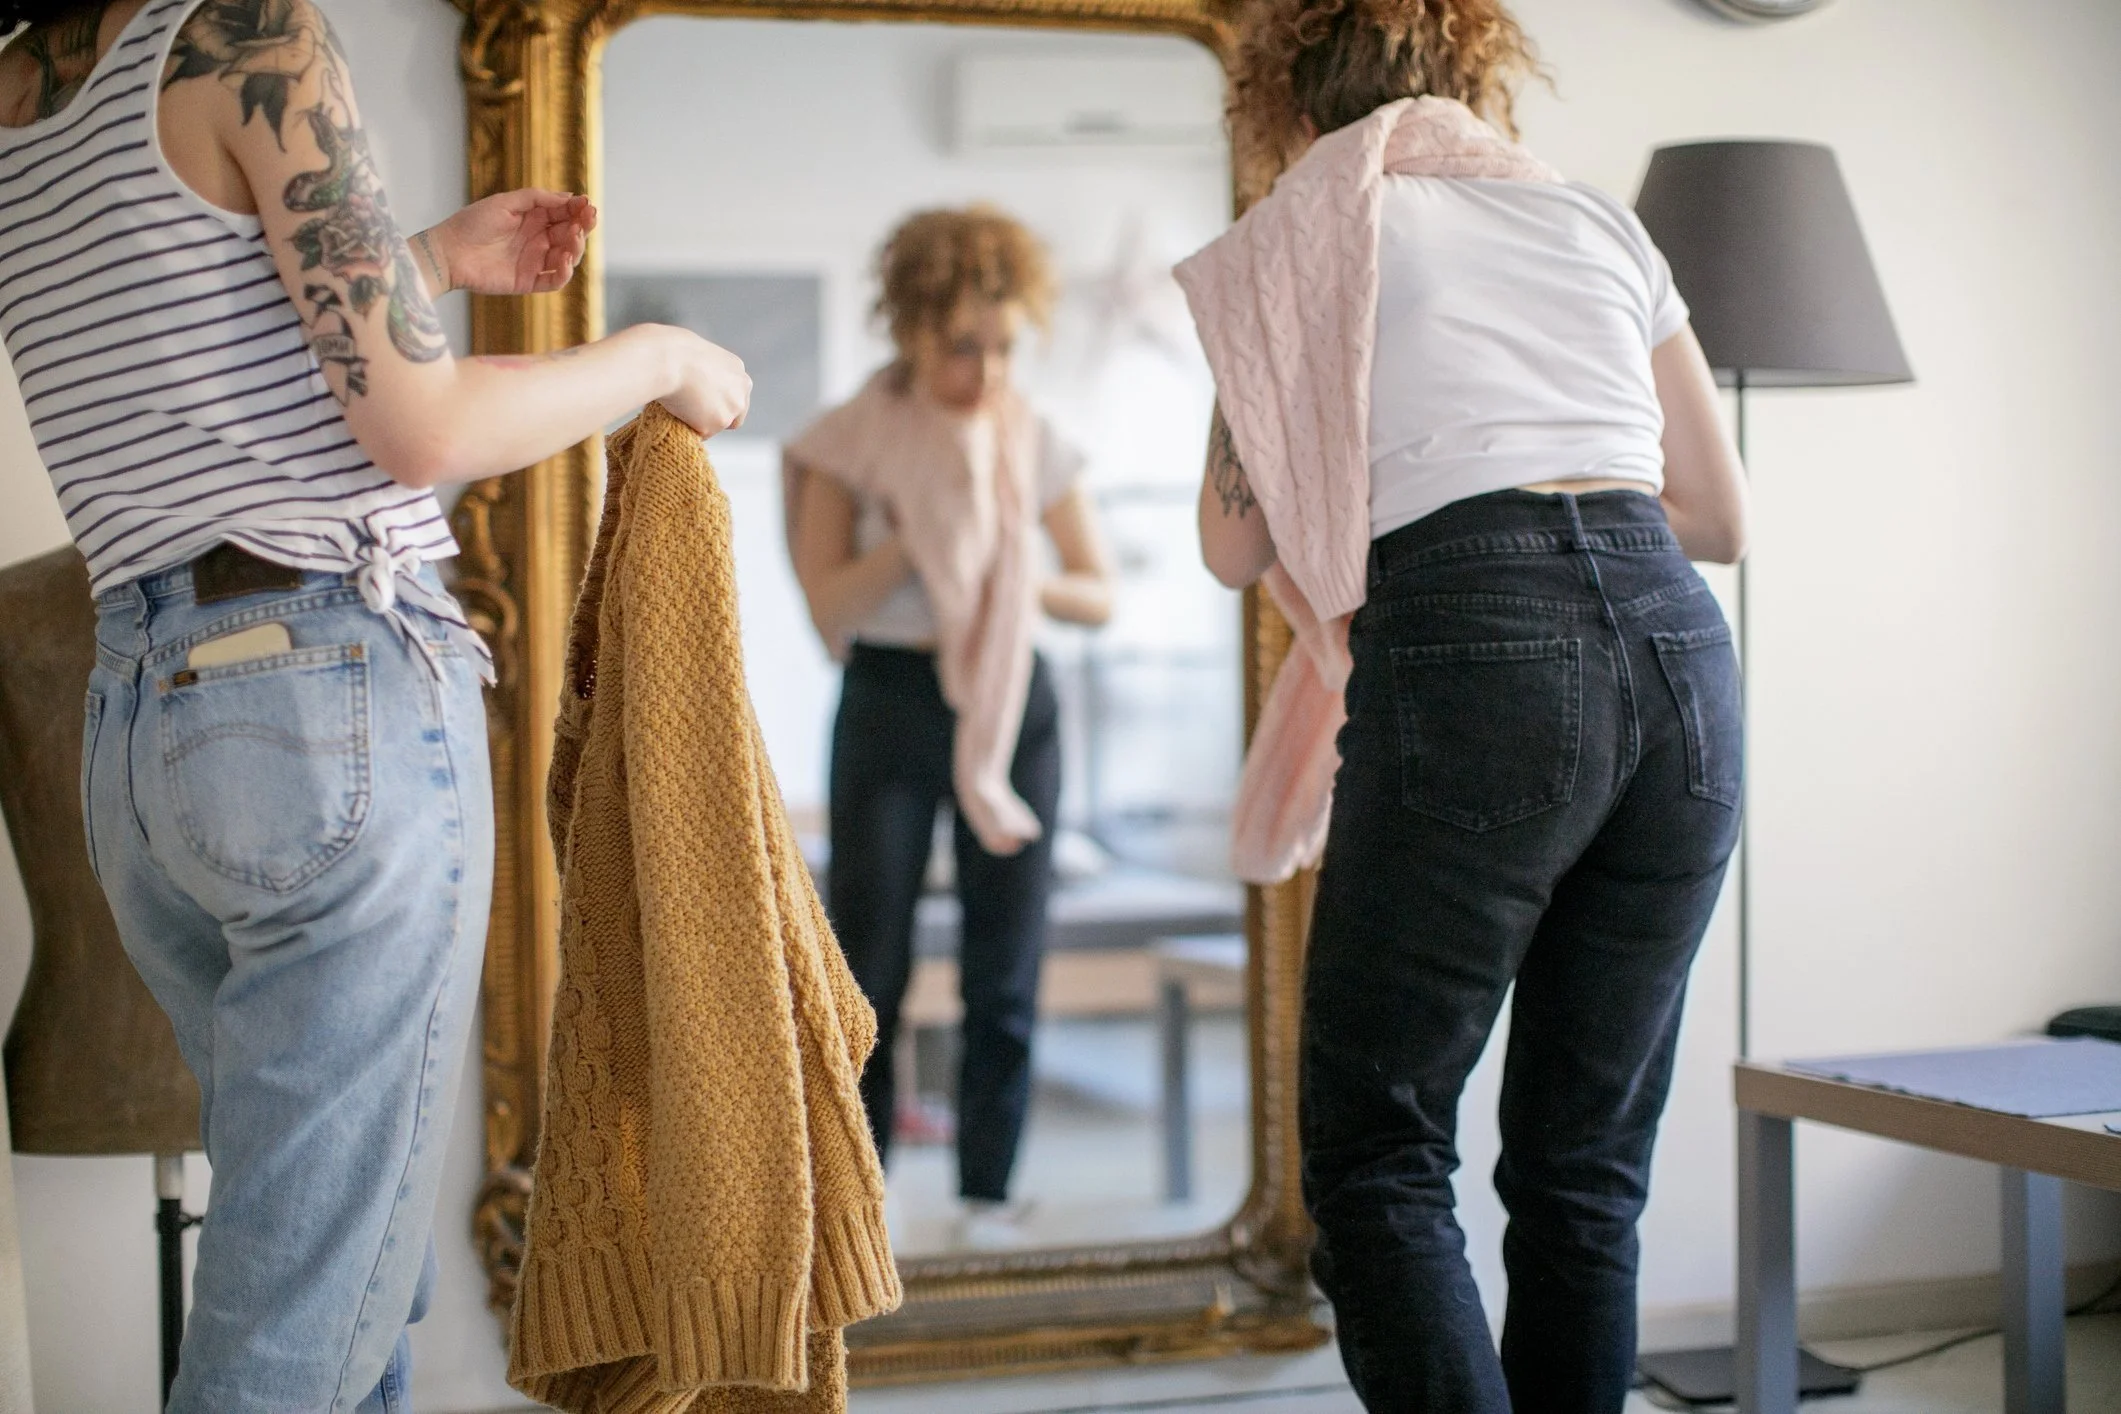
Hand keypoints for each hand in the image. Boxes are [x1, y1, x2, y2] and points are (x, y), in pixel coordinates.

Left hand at [419, 190, 596, 296]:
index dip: (578, 209)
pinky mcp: (528, 281)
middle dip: (583, 227)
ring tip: (573, 239)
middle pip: (570, 235)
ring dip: (576, 248)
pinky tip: (564, 261)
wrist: (449, 252)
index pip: (564, 214)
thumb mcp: (504, 202)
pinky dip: (564, 273)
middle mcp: (537, 240)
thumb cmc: (472, 223)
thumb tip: (568, 197)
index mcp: (533, 219)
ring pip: (567, 257)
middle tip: (587, 220)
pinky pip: (554, 281)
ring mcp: (534, 261)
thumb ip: (536, 198)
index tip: (587, 204)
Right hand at [658, 328, 751, 436]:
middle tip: (694, 414)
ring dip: (701, 423)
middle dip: (716, 417)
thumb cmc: (676, 353)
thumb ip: (709, 372)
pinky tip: (677, 414)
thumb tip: (698, 381)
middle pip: (734, 417)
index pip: (736, 397)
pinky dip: (690, 428)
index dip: (719, 402)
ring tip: (680, 409)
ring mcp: (730, 411)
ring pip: (716, 427)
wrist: (669, 360)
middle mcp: (740, 394)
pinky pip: (701, 434)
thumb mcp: (702, 355)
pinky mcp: (716, 425)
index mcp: (739, 373)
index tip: (706, 404)